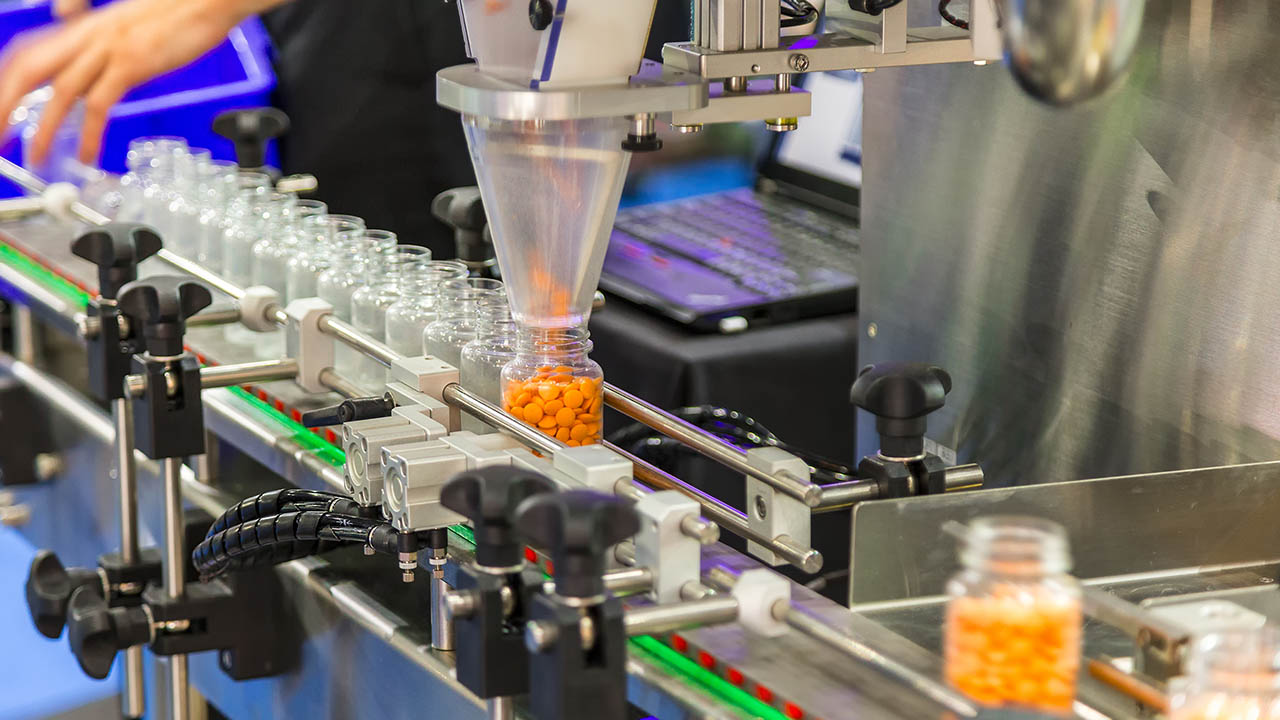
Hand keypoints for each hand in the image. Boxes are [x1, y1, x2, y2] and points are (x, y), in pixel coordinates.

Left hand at [0, 0, 284, 165]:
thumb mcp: (131, 25)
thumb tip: (97, 65)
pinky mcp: (133, 63)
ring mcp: (109, 48)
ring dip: (43, 129)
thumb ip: (106, 44)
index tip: (2, 109)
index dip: (7, 82)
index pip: (30, 52)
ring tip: (36, 158)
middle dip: (6, 103)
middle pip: (29, 69)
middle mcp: (88, 34)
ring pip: (60, 90)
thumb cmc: (179, 12)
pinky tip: (87, 154)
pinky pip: (100, 103)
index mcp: (85, 26)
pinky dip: (90, 133)